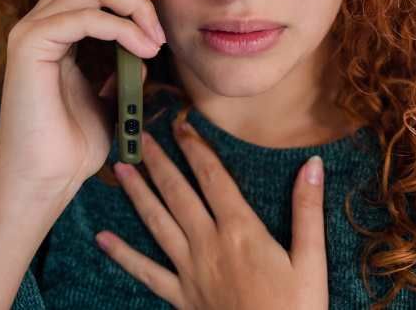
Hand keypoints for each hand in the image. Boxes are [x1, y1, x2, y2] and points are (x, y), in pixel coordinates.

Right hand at [0, 0, 166, 204]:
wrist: (45, 178)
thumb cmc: (71, 145)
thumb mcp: (109, 98)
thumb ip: (121, 67)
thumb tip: (145, 45)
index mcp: (54, 29)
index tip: (159, 0)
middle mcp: (38, 22)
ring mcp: (30, 30)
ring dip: (134, 6)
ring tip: (155, 41)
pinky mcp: (29, 45)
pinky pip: (84, 16)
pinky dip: (122, 28)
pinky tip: (142, 50)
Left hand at [95, 120, 327, 309]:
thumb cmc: (297, 309)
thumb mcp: (312, 260)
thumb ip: (308, 211)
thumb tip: (313, 165)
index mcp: (241, 230)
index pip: (213, 177)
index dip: (196, 148)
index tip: (180, 124)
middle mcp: (208, 243)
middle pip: (178, 193)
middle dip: (158, 162)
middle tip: (140, 136)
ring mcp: (190, 269)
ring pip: (157, 222)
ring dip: (137, 193)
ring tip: (119, 168)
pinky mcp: (180, 295)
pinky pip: (145, 272)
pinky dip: (122, 254)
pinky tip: (102, 239)